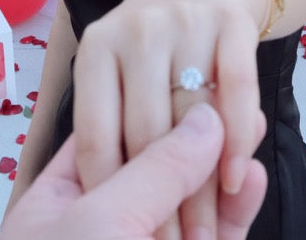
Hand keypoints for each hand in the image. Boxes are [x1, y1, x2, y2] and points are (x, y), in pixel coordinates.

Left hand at [1, 103, 266, 239]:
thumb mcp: (102, 223)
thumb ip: (156, 169)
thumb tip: (206, 119)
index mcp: (54, 209)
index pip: (103, 141)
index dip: (147, 110)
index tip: (189, 81)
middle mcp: (96, 231)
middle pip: (151, 170)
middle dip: (193, 138)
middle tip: (232, 101)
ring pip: (187, 206)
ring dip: (218, 172)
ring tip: (251, 126)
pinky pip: (210, 237)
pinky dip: (230, 214)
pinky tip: (249, 178)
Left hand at [71, 0, 261, 238]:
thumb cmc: (157, 56)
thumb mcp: (120, 90)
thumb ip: (131, 145)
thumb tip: (155, 184)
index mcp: (94, 54)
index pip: (95, 137)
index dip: (112, 195)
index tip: (133, 237)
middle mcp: (134, 31)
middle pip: (146, 134)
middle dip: (162, 204)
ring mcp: (185, 21)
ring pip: (192, 119)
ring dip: (203, 188)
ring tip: (207, 236)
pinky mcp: (232, 22)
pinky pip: (237, 89)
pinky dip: (239, 140)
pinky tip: (240, 180)